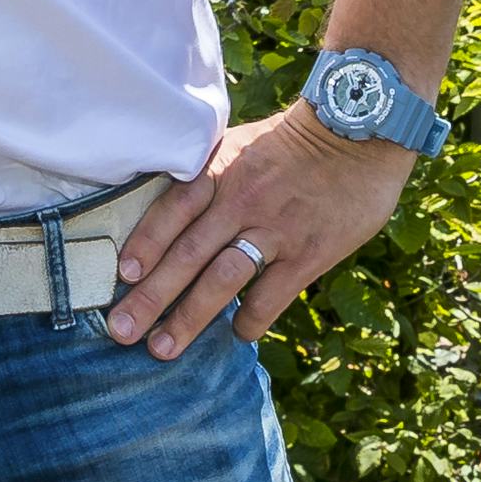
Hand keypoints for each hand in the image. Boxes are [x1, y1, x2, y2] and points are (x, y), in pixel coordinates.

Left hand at [102, 103, 417, 357]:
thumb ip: (206, 175)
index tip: (121, 275)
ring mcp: (276, 229)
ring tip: (162, 348)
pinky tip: (236, 336)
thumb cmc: (291, 142)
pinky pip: (270, 296)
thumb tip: (164, 209)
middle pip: (188, 254)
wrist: (360, 133)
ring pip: (222, 280)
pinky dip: (249, 320)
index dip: (145, 243)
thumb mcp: (239, 143)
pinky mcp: (310, 253)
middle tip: (120, 330)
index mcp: (220, 169)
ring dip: (189, 318)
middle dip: (150, 296)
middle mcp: (242, 200)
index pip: (172, 209)